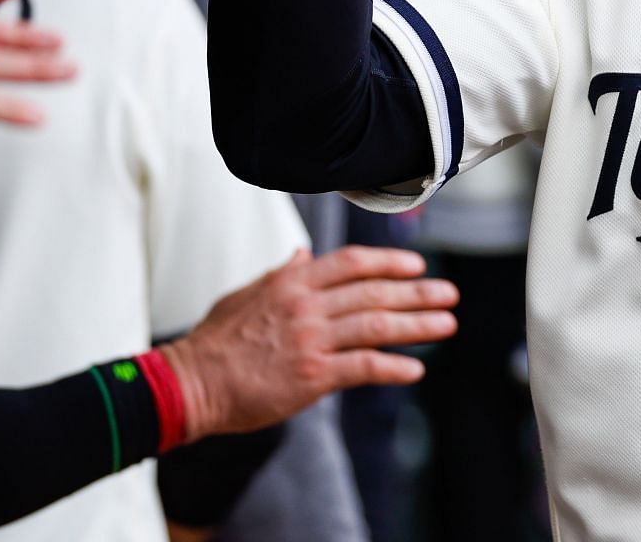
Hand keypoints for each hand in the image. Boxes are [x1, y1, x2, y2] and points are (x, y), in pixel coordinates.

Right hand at [157, 246, 457, 440]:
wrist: (190, 384)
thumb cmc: (216, 341)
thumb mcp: (247, 294)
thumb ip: (282, 276)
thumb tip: (304, 257)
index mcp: (293, 282)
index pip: (354, 263)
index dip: (391, 263)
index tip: (418, 267)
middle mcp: (307, 305)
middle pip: (376, 293)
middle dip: (419, 293)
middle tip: (449, 294)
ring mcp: (311, 340)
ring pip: (378, 326)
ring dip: (418, 325)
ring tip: (447, 326)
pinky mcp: (312, 376)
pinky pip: (364, 367)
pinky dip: (393, 367)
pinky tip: (414, 369)